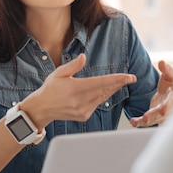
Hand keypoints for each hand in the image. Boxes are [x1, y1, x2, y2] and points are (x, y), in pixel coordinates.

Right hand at [20, 54, 136, 129]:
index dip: (117, 79)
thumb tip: (84, 56)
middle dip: (119, 84)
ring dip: (112, 89)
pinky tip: (104, 90)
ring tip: (121, 82)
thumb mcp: (59, 73)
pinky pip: (97, 104)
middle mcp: (80, 101)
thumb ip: (73, 65)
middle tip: (130, 78)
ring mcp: (83, 110)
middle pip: (105, 90)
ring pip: (103, 97)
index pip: (101, 83)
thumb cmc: (50, 89)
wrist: (42, 109)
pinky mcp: (84, 116)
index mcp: (75, 88)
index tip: (129, 77)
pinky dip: (102, 96)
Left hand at [129, 60, 172, 126]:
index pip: (172, 102)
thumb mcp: (171, 75)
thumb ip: (167, 69)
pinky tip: (133, 122)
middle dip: (154, 116)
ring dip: (144, 122)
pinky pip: (148, 122)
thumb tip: (162, 62)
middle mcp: (169, 108)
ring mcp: (162, 114)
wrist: (170, 94)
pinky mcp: (154, 117)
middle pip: (162, 114)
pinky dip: (140, 123)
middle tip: (145, 118)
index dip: (168, 106)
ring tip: (135, 122)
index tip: (163, 110)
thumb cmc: (171, 84)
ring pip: (154, 120)